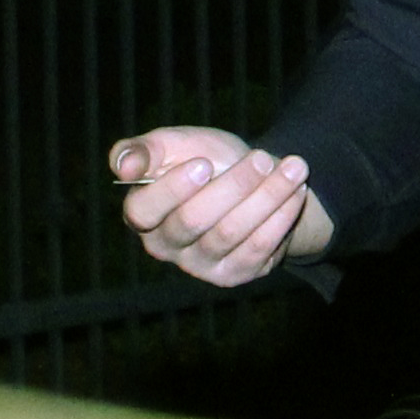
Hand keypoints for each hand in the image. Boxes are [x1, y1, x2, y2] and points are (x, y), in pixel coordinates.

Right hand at [113, 126, 333, 288]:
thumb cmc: (205, 160)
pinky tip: (297, 192)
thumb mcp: (175, 144)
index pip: (143, 211)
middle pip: (193, 220)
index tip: (205, 163)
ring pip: (231, 233)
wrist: (252, 178)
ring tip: (295, 169)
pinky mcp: (233, 274)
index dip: (172, 189)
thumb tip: (123, 167)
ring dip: (267, 197)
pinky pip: (258, 248)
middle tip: (262, 159)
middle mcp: (166, 246)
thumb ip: (145, 150)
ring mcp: (200, 265)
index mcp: (142, 213)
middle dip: (233, 185)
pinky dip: (281, 216)